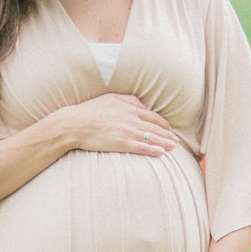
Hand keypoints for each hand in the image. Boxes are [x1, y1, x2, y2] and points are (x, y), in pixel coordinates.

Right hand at [63, 94, 177, 156]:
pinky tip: (161, 153)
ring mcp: (127, 132)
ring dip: (164, 143)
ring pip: (152, 138)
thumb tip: (141, 105)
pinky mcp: (121, 144)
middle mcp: (132, 120)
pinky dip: (153, 150)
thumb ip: (128, 100)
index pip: (153, 117)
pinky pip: (141, 148)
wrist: (74, 124)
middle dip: (168, 135)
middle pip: (155, 128)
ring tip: (172, 148)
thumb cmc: (89, 110)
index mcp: (130, 109)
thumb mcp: (110, 98)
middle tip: (176, 141)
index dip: (163, 125)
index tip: (169, 130)